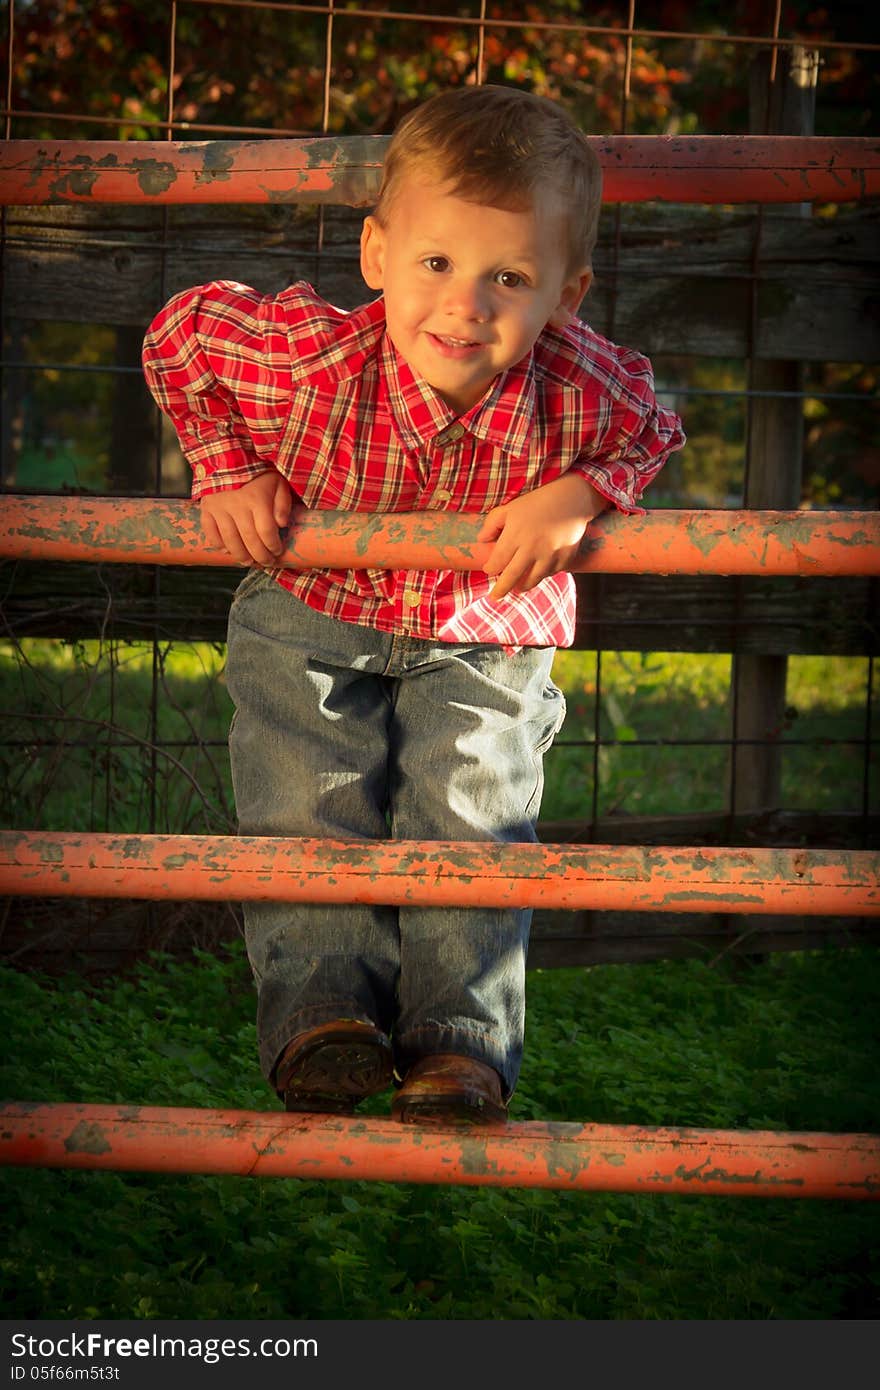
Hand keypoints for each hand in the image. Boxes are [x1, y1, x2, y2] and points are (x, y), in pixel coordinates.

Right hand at [199, 471, 292, 565]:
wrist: (227, 460)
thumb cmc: (257, 475)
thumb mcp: (277, 483)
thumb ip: (283, 503)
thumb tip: (282, 524)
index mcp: (257, 499)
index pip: (266, 531)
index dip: (274, 546)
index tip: (278, 551)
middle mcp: (237, 505)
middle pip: (250, 540)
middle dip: (261, 556)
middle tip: (267, 562)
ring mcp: (219, 508)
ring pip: (230, 541)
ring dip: (241, 556)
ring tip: (249, 562)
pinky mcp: (206, 509)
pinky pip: (211, 533)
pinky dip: (219, 546)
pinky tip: (228, 551)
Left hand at [477, 474, 605, 599]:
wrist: (571, 499)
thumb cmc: (536, 503)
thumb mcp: (509, 508)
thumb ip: (491, 524)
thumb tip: (481, 541)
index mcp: (515, 536)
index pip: (497, 561)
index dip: (491, 568)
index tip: (489, 570)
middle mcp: (531, 549)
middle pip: (512, 577)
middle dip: (501, 590)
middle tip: (495, 597)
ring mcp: (550, 555)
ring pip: (533, 580)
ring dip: (523, 586)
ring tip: (517, 589)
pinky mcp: (565, 558)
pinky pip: (551, 573)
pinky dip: (543, 575)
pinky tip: (538, 574)